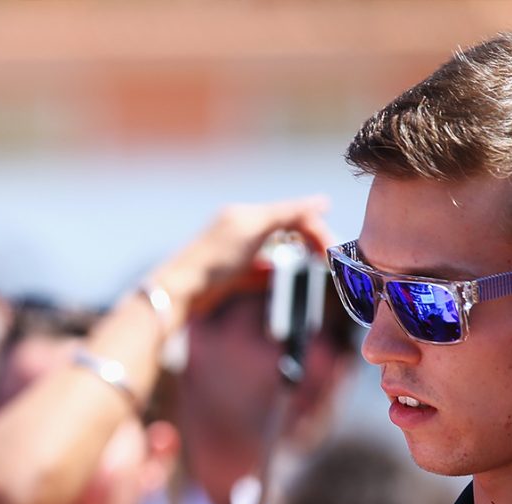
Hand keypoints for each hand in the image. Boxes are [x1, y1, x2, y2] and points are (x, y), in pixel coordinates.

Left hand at [151, 195, 332, 323]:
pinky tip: (284, 278)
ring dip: (295, 256)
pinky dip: (275, 273)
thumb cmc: (214, 258)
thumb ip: (287, 213)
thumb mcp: (253, 229)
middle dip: (308, 241)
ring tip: (313, 266)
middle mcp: (242, 230)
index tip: (331, 250)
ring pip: (275, 251)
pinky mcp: (232, 277)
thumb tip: (322, 202)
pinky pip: (260, 272)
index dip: (314, 228)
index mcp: (246, 214)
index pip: (291, 213)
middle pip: (285, 230)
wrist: (180, 292)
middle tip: (326, 261)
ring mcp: (237, 254)